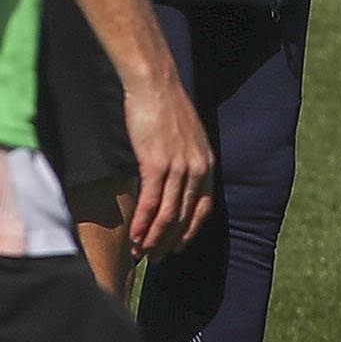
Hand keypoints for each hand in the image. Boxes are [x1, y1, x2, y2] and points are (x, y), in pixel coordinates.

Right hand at [123, 73, 213, 259]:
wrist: (154, 83)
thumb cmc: (165, 104)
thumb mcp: (187, 135)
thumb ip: (185, 158)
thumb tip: (175, 178)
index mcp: (206, 163)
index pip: (202, 208)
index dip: (189, 231)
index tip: (177, 245)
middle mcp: (196, 169)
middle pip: (183, 217)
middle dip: (168, 241)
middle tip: (155, 258)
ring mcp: (177, 168)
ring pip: (166, 215)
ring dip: (153, 238)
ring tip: (141, 253)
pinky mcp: (155, 164)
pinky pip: (150, 203)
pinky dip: (142, 223)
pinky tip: (134, 236)